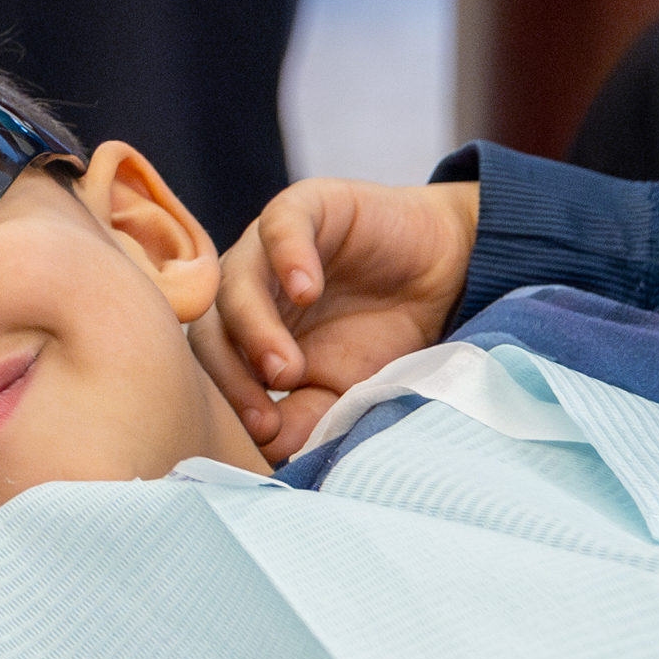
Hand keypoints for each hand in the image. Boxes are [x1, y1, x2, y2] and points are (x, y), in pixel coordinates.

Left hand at [200, 178, 482, 460]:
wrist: (445, 279)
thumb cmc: (385, 338)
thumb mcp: (345, 391)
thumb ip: (305, 418)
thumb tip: (269, 451)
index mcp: (246, 334)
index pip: (214, 366)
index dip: (231, 401)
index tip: (262, 433)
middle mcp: (248, 289)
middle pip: (214, 327)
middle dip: (234, 375)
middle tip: (266, 413)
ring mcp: (270, 247)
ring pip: (238, 280)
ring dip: (255, 328)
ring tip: (286, 369)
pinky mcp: (306, 206)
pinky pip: (281, 225)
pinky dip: (288, 256)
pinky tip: (307, 289)